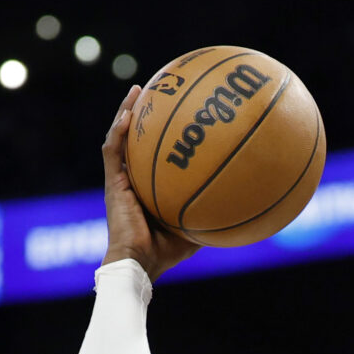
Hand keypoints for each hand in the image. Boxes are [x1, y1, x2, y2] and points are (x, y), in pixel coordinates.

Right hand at [99, 90, 198, 279]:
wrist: (139, 263)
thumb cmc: (166, 253)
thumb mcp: (195, 228)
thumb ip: (211, 212)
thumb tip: (241, 202)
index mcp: (146, 187)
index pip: (152, 155)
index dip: (160, 135)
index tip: (175, 114)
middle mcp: (131, 180)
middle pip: (135, 140)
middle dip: (144, 114)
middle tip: (155, 91)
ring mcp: (119, 180)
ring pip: (120, 138)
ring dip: (126, 113)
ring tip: (138, 90)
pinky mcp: (112, 184)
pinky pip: (112, 152)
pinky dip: (119, 131)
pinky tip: (129, 114)